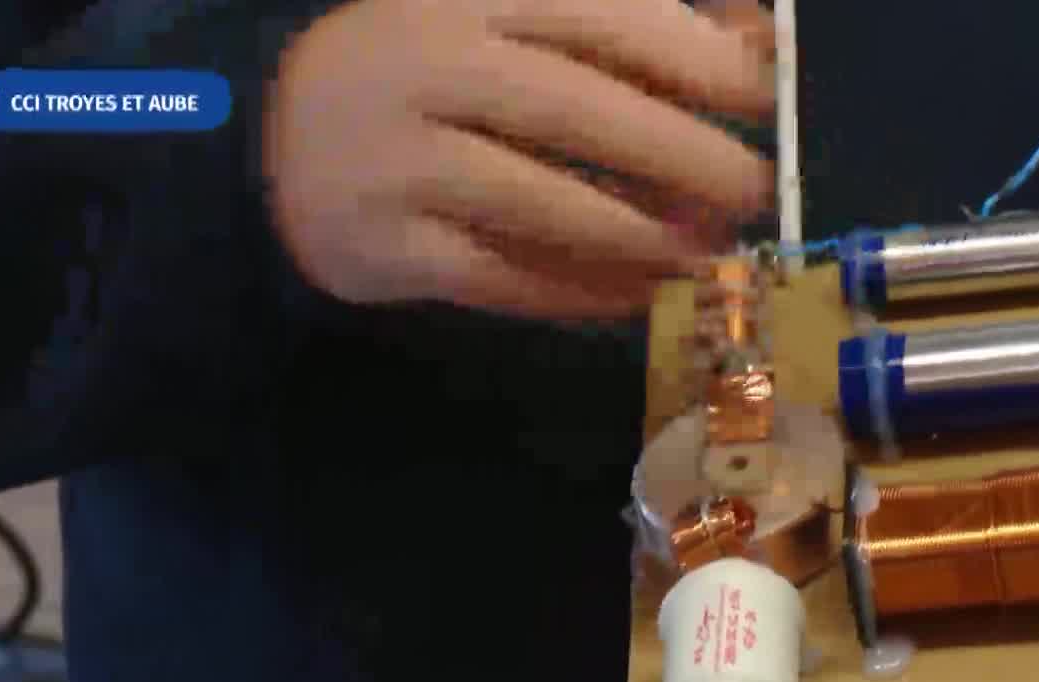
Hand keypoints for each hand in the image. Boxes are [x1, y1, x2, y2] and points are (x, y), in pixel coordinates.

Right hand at [265, 0, 774, 318]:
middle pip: (575, 111)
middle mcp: (433, 69)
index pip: (597, 15)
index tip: (762, 97)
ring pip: (540, 203)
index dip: (689, 56)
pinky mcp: (389, 246)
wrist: (276, 141)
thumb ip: (623, 22)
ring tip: (703, 254)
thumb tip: (753, 41)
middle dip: (679, 155)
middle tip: (750, 191)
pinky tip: (635, 296)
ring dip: (637, 235)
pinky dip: (578, 292)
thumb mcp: (507, 19)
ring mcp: (403, 161)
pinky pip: (502, 278)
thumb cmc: (427, 72)